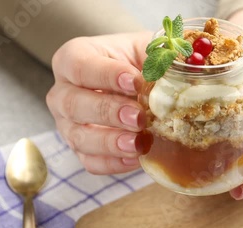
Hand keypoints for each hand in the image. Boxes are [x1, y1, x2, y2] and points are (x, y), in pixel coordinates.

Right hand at [46, 33, 151, 173]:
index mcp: (74, 58)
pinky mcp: (83, 149)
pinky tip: (137, 159)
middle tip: (139, 117)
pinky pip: (90, 162)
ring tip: (138, 144)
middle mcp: (64, 92)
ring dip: (110, 142)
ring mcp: (69, 124)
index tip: (135, 82)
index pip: (79, 65)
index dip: (106, 75)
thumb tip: (179, 66)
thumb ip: (160, 55)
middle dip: (108, 112)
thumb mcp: (149, 49)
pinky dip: (114, 163)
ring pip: (79, 137)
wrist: (143, 83)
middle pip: (73, 104)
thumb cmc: (140, 60)